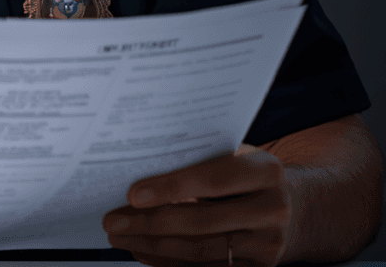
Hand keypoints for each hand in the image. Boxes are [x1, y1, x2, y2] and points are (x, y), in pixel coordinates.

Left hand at [102, 144, 293, 266]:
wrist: (298, 206)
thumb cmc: (249, 173)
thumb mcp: (236, 154)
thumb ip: (200, 158)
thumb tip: (138, 166)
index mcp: (266, 171)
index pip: (212, 180)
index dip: (171, 188)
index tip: (132, 194)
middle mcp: (272, 209)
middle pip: (202, 221)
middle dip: (150, 223)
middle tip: (113, 220)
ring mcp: (269, 244)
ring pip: (200, 250)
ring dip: (154, 245)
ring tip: (120, 236)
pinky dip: (170, 262)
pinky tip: (143, 252)